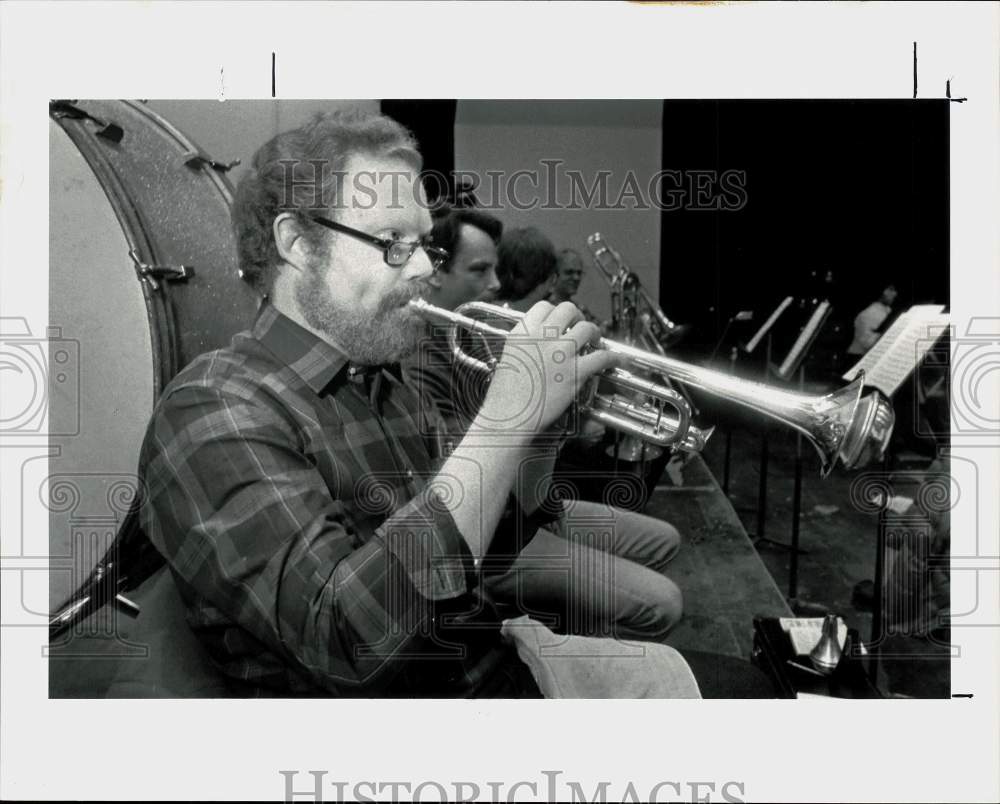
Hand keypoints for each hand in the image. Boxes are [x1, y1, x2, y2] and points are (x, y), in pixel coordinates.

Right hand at [475, 301, 617, 442]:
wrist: (508, 417)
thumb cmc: (504, 397)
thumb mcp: (508, 359)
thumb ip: (524, 346)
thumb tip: (538, 344)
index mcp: (522, 333)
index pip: (544, 306)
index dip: (556, 312)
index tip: (561, 321)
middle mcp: (541, 337)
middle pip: (568, 310)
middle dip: (577, 317)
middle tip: (579, 328)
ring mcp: (559, 353)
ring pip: (586, 328)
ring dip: (594, 333)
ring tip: (595, 342)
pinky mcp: (574, 372)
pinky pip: (602, 357)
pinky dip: (613, 358)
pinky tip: (615, 360)